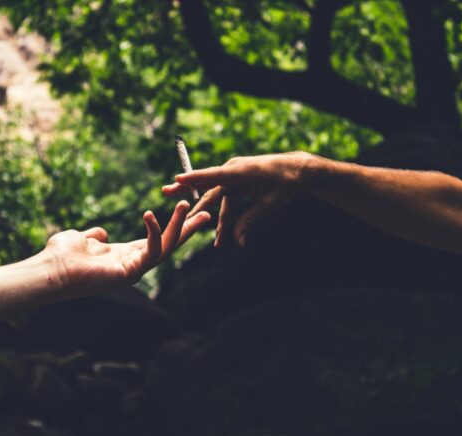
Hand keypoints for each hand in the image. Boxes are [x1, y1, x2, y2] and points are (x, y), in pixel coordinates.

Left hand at [41, 201, 210, 296]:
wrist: (51, 271)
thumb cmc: (60, 257)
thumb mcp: (81, 239)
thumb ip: (94, 236)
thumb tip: (101, 234)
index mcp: (125, 256)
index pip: (156, 240)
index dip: (172, 227)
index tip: (188, 212)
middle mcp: (133, 265)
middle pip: (169, 245)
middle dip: (188, 229)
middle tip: (207, 213)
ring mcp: (134, 271)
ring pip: (166, 247)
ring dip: (179, 226)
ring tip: (186, 204)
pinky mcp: (131, 273)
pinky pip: (151, 251)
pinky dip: (154, 232)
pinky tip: (150, 215)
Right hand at [162, 151, 319, 246]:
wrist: (296, 169)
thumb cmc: (286, 183)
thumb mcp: (270, 203)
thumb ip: (251, 219)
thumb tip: (238, 240)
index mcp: (241, 172)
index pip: (213, 176)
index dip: (195, 179)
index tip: (177, 180)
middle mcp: (233, 171)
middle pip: (206, 185)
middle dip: (186, 191)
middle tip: (165, 191)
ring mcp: (234, 176)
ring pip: (217, 199)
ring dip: (212, 218)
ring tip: (203, 234)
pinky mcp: (237, 182)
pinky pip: (225, 200)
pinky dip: (223, 215)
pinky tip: (223, 234)